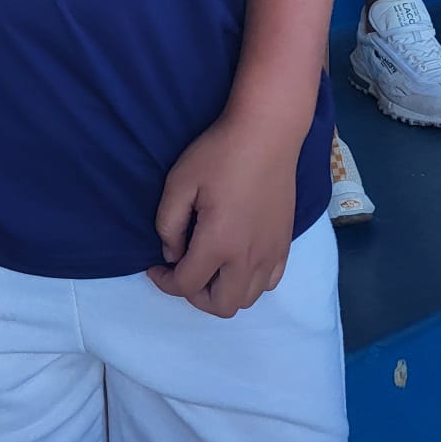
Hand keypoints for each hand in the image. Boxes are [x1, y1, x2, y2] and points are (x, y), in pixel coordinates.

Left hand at [146, 112, 295, 317]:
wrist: (267, 135)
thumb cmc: (219, 154)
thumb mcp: (179, 182)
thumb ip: (169, 224)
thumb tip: (172, 254)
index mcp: (219, 243)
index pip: (187, 285)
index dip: (165, 281)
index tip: (155, 267)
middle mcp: (249, 258)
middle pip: (220, 306)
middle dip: (194, 295)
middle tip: (182, 270)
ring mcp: (271, 254)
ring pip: (246, 299)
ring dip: (222, 291)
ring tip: (208, 266)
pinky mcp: (284, 245)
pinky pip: (268, 283)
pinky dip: (248, 282)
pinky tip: (235, 259)